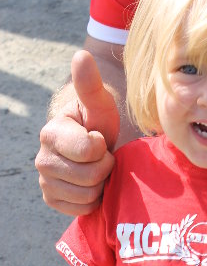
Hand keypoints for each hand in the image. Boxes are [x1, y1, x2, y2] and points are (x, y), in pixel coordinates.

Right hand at [35, 50, 118, 215]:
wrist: (96, 147)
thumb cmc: (99, 123)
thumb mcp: (101, 104)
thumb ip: (91, 85)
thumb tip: (81, 56)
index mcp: (50, 133)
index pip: (89, 151)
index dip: (103, 147)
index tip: (101, 139)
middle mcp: (41, 159)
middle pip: (90, 177)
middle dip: (104, 167)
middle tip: (102, 157)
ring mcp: (45, 182)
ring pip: (87, 196)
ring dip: (100, 185)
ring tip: (97, 170)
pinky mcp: (53, 200)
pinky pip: (82, 209)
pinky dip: (93, 201)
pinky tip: (92, 185)